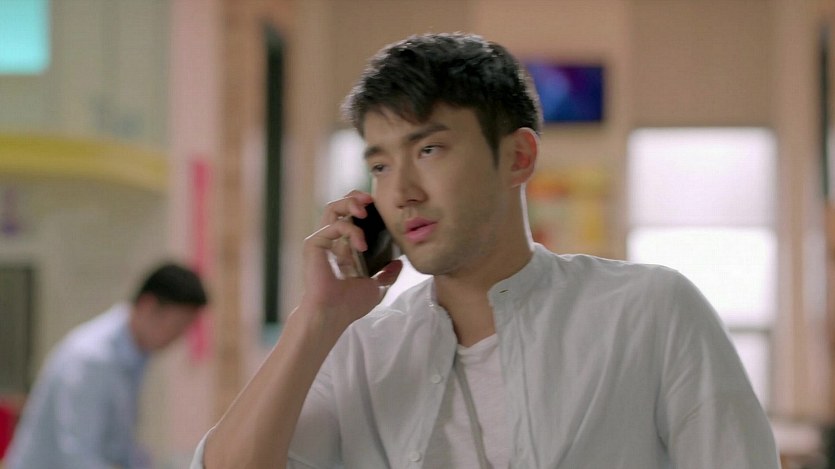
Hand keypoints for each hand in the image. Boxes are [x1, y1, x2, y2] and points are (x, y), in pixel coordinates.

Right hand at [299, 191, 401, 338]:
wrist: (334, 313)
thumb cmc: (350, 304)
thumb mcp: (377, 287)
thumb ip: (387, 274)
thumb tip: (399, 263)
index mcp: (344, 250)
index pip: (352, 219)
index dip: (364, 208)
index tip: (379, 207)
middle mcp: (332, 243)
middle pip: (339, 208)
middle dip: (355, 198)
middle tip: (370, 199)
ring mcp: (322, 242)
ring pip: (332, 209)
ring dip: (349, 203)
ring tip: (364, 210)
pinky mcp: (315, 244)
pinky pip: (334, 226)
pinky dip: (351, 231)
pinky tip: (361, 245)